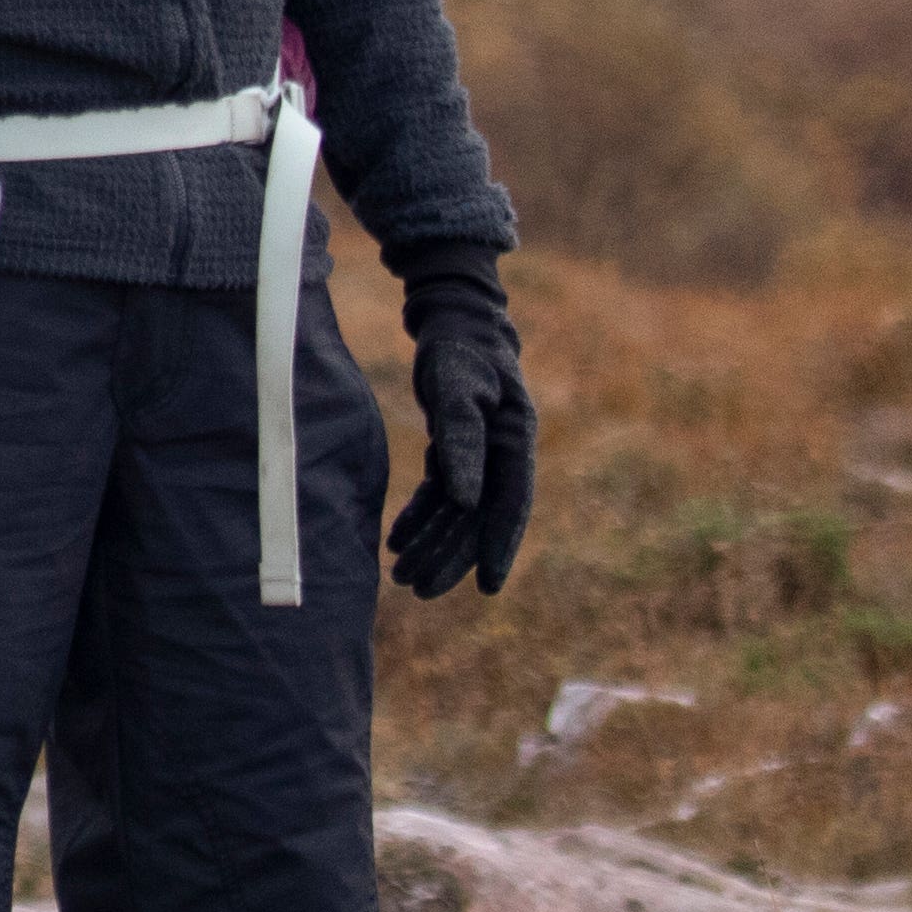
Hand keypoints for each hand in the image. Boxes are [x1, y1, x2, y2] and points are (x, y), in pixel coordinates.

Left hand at [386, 268, 535, 599]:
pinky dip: (420, 518)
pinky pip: (440, 495)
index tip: (487, 587)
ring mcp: (482, 455)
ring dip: (431, 543)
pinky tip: (395, 541)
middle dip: (451, 557)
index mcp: (516, 440)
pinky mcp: (457, 451)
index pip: (511, 503)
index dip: (500, 546)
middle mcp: (503, 454)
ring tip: (400, 577)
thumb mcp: (456, 388)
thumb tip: (466, 501)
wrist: (453, 322)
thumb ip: (461, 440)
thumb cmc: (457, 349)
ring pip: (458, 512)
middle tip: (419, 590)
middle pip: (479, 516)